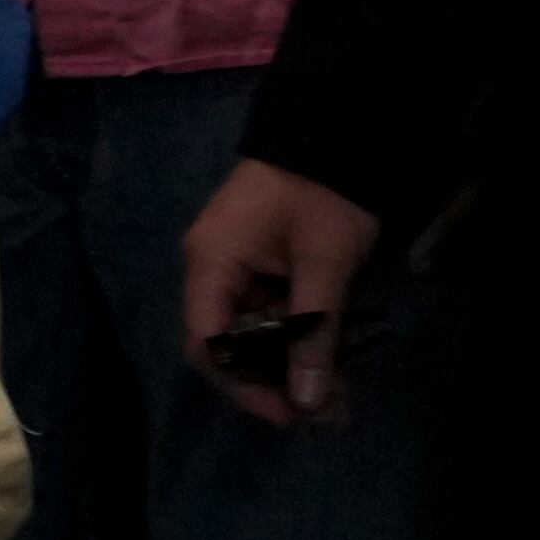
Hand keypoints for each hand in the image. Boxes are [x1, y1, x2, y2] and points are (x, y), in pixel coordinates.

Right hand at [181, 158, 377, 428]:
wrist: (333, 127)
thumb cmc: (322, 193)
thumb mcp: (325, 264)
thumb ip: (313, 334)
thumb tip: (309, 404)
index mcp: (211, 263)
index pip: (206, 345)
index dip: (243, 387)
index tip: (290, 412)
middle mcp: (210, 266)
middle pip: (225, 343)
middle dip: (272, 380)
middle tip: (323, 406)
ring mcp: (232, 261)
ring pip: (247, 331)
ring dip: (286, 362)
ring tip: (333, 387)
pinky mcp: (256, 258)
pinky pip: (263, 310)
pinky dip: (292, 335)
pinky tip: (326, 353)